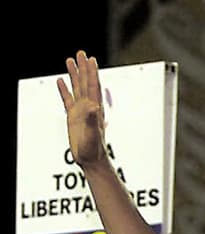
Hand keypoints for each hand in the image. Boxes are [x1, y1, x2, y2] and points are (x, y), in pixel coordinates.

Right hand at [57, 51, 109, 168]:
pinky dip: (64, 89)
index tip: (90, 59)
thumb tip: (93, 106)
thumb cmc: (93, 148)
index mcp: (94, 108)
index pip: (93, 86)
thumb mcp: (92, 133)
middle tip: (81, 53)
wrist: (90, 159)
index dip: (91, 72)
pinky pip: (67, 99)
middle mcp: (88, 107)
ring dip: (74, 74)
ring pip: (77, 88)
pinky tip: (61, 80)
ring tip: (70, 60)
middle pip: (85, 83)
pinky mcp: (73, 117)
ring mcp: (80, 111)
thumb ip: (92, 119)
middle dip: (83, 68)